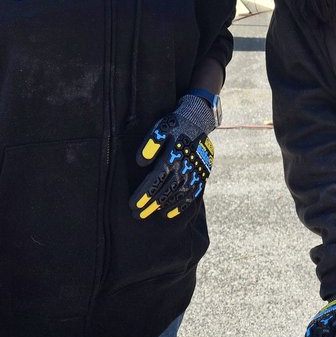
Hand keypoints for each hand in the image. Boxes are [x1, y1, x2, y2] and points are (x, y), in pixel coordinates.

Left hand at [131, 94, 216, 219]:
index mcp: (173, 155)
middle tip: (137, 215)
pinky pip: (192, 194)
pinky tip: (169, 212)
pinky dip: (180, 205)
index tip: (133, 205)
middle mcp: (185, 166)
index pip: (156, 180)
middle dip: (151, 205)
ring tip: (152, 214)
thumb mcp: (160, 128)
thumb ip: (150, 144)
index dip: (145, 194)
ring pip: (178, 194)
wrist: (198, 121)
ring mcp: (195, 172)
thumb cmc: (174, 126)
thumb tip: (141, 162)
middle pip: (166, 190)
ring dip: (164, 206)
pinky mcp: (201, 174)